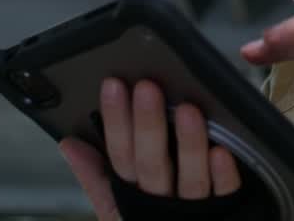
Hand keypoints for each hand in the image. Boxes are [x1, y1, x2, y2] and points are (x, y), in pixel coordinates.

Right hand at [59, 78, 240, 220]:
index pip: (119, 157)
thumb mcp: (117, 211)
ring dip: (188, 144)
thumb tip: (69, 143)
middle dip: (147, 125)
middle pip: (151, 164)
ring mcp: (193, 213)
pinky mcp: (225, 215)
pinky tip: (221, 151)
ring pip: (189, 179)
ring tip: (187, 110)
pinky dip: (223, 175)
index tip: (113, 86)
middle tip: (147, 88)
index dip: (115, 122)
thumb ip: (95, 178)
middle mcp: (160, 205)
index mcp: (132, 198)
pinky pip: (224, 195)